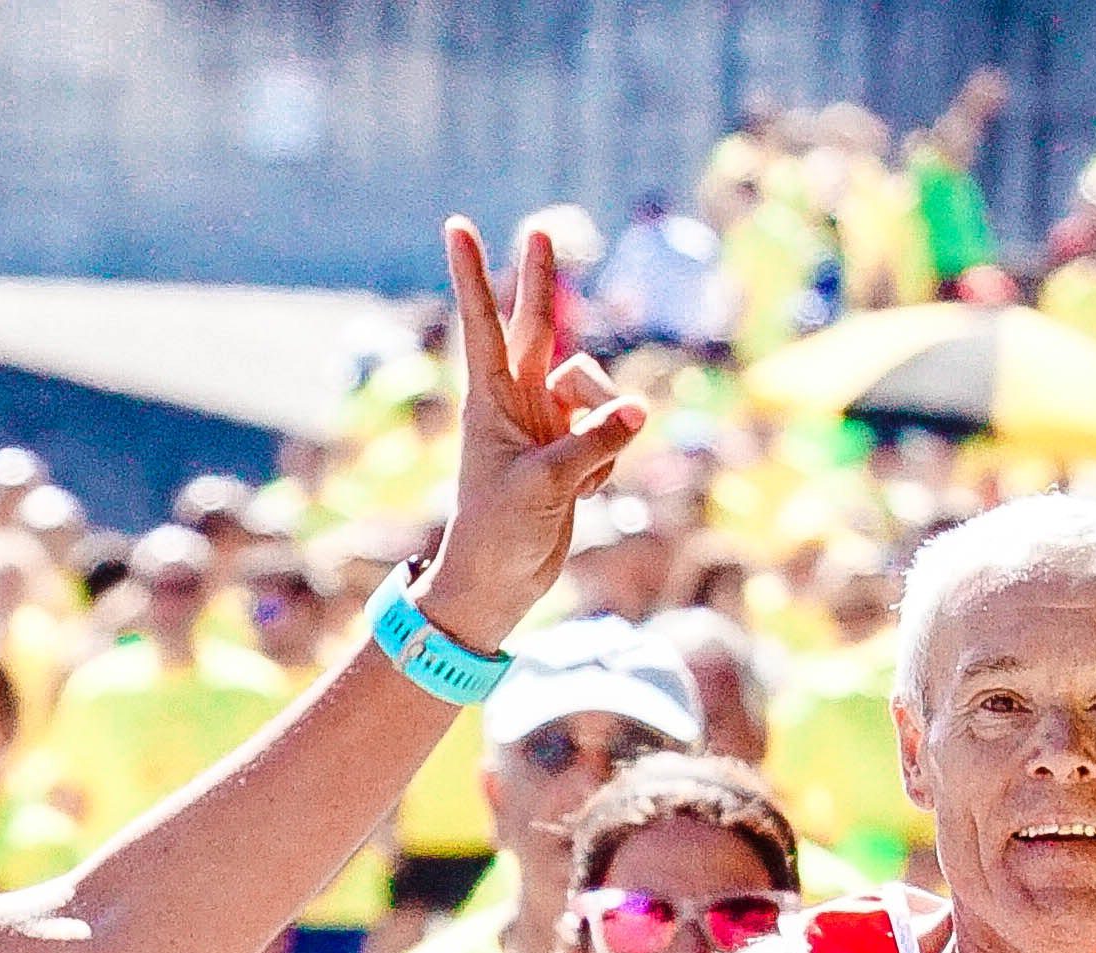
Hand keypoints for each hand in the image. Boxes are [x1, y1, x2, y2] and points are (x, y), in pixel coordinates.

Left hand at [416, 217, 648, 649]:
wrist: (502, 582)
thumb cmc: (500, 532)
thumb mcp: (545, 485)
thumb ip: (592, 443)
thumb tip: (638, 410)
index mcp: (490, 400)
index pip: (482, 324)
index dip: (473, 276)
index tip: (457, 226)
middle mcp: (519, 401)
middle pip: (537, 326)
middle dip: (541, 281)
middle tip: (540, 228)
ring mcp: (548, 422)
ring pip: (596, 389)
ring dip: (604, 424)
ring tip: (586, 474)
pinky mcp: (575, 447)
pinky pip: (612, 433)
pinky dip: (608, 462)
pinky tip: (583, 494)